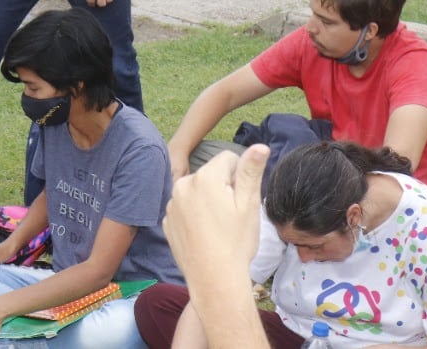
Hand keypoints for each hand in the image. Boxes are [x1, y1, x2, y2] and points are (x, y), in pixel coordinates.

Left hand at [164, 145, 267, 278]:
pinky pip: (184, 209)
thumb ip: (250, 171)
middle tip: (230, 217)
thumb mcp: (248, 204)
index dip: (240, 178)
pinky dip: (194, 216)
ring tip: (218, 228)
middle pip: (210, 174)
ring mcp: (171, 204)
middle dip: (222, 188)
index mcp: (204, 177)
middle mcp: (182, 185)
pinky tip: (204, 235)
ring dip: (207, 201)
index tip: (240, 201)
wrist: (214, 280)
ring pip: (197, 192)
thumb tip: (260, 145)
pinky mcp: (166, 221)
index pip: (228, 159)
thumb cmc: (236, 243)